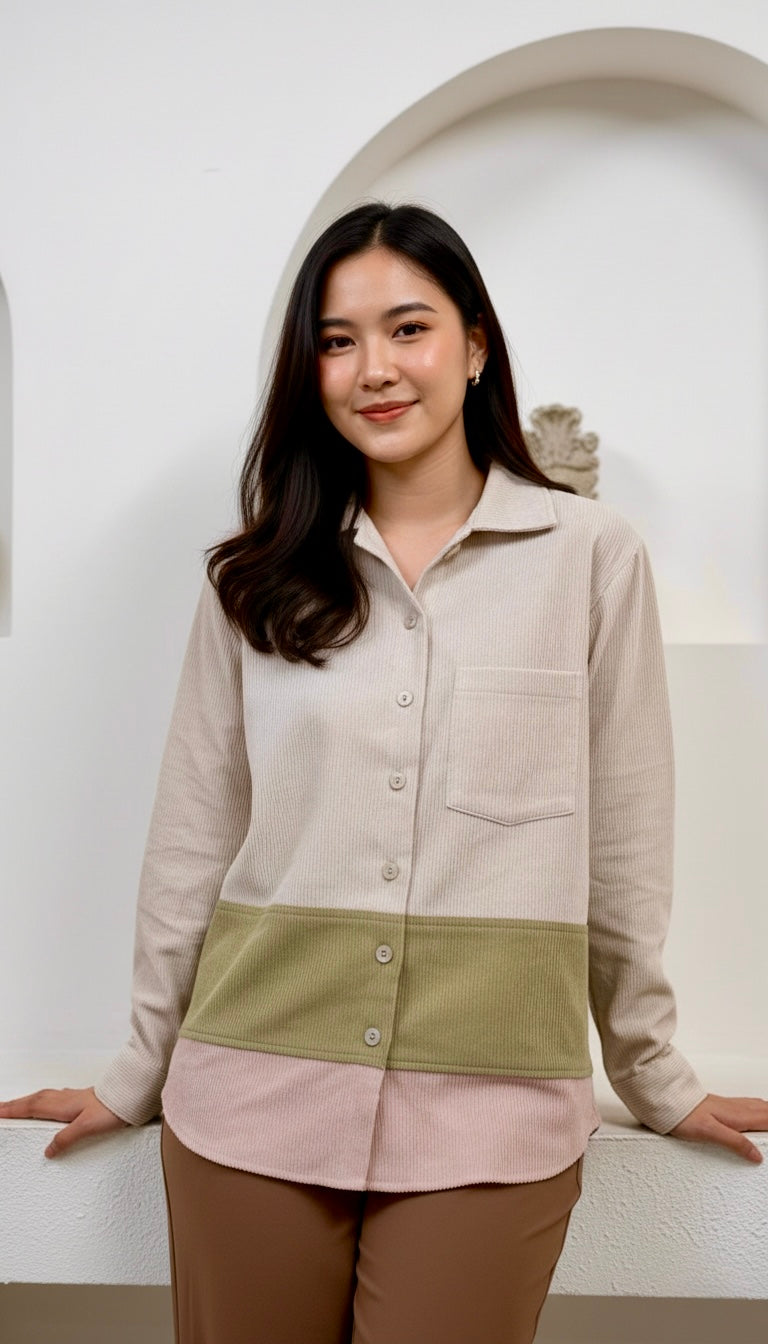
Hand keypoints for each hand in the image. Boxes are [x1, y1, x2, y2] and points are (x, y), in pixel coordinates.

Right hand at [0, 1087, 129, 1156]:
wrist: (131, 1095)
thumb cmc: (112, 1108)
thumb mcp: (87, 1127)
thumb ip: (66, 1138)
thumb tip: (48, 1150)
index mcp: (61, 1106)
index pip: (30, 1108)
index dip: (12, 1110)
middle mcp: (64, 1099)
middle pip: (32, 1101)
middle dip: (14, 1105)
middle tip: (0, 1109)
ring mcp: (71, 1098)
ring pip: (42, 1098)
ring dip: (26, 1101)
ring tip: (15, 1106)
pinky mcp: (80, 1099)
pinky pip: (53, 1098)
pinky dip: (42, 1101)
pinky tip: (46, 1104)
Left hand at [667, 1093, 767, 1162]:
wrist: (667, 1099)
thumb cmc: (684, 1115)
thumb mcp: (710, 1133)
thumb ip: (735, 1142)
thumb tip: (757, 1156)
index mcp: (738, 1116)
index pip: (767, 1121)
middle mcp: (737, 1108)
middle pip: (767, 1112)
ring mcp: (730, 1105)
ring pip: (759, 1107)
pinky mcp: (723, 1105)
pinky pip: (749, 1106)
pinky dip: (761, 1110)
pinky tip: (757, 1112)